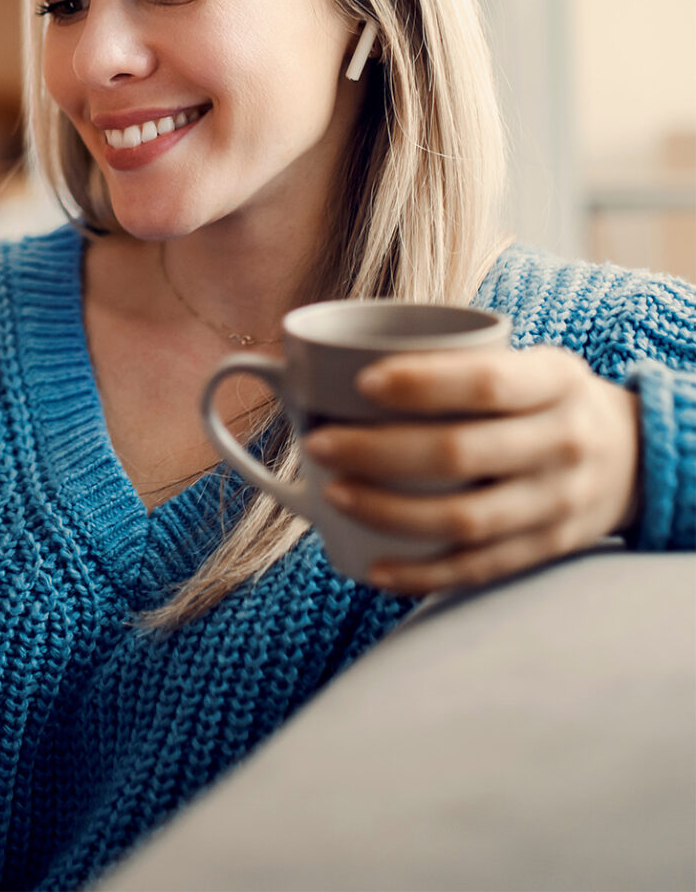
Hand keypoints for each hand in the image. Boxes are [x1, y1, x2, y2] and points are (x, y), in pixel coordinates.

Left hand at [304, 346, 640, 595]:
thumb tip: (296, 359)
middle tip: (317, 442)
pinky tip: (373, 568)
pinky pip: (479, 568)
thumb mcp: (522, 362)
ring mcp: (559, 501)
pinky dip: (422, 574)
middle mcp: (564, 441)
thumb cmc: (541, 399)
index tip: (359, 382)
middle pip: (461, 453)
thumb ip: (445, 360)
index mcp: (555, 380)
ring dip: (388, 511)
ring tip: (332, 493)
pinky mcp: (549, 547)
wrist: (637, 456)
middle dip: (377, 451)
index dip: (421, 384)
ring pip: (465, 518)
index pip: (485, 382)